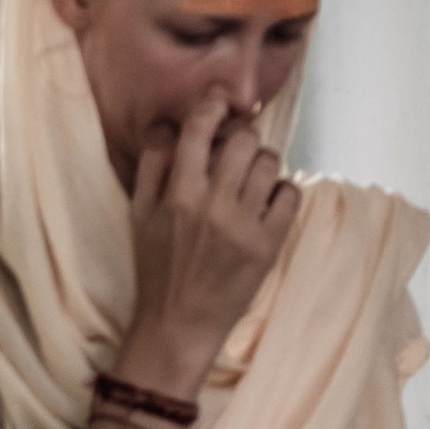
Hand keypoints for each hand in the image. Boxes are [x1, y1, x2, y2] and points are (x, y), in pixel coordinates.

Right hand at [121, 87, 300, 391]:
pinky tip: (266, 204)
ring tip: (250, 181)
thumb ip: (153, 166)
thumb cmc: (156, 268)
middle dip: (241, 139)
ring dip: (261, 164)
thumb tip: (168, 124)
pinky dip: (281, 192)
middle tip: (236, 153)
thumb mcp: (140, 215)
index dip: (214, 105)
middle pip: (244, 139)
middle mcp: (213, 205)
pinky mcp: (268, 245)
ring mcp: (244, 225)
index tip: (219, 103)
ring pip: (269, 162)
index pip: (201, 128)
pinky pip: (290, 194)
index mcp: (178, 194)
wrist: (178, 325)